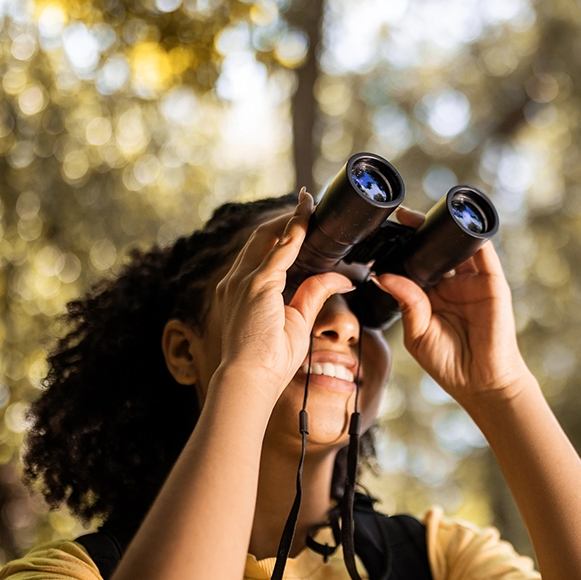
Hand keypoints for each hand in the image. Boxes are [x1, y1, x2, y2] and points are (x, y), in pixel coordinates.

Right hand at [214, 188, 355, 400]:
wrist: (250, 378)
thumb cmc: (270, 358)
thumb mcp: (298, 319)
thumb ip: (315, 292)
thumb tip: (343, 277)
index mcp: (243, 289)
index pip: (263, 252)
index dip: (282, 233)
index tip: (300, 218)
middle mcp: (237, 280)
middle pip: (262, 237)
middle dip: (286, 218)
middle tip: (307, 202)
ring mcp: (243, 280)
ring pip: (269, 237)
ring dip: (290, 219)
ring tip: (309, 204)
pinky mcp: (256, 284)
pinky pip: (279, 250)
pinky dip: (294, 232)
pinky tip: (308, 218)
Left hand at [372, 207, 533, 406]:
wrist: (482, 383)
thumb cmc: (449, 364)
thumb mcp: (417, 333)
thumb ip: (406, 302)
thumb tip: (383, 275)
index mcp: (430, 295)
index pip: (415, 263)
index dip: (401, 247)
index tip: (382, 233)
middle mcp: (451, 284)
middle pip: (435, 248)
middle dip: (420, 232)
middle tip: (400, 217)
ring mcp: (473, 281)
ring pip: (457, 245)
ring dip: (443, 228)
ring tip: (422, 218)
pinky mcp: (492, 282)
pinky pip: (484, 252)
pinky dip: (473, 235)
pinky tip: (459, 223)